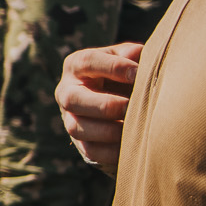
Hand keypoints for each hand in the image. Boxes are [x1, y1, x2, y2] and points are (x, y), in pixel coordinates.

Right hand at [54, 42, 142, 172]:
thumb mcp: (127, 58)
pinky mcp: (80, 142)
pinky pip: (91, 151)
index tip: (139, 74)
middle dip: (105, 105)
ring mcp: (69, 118)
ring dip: (109, 131)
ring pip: (77, 128)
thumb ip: (133, 54)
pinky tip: (134, 144)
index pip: (87, 62)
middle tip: (132, 106)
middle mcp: (66, 92)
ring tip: (135, 128)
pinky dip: (113, 151)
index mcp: (77, 65)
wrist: (117, 102)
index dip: (114, 67)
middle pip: (72, 99)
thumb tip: (137, 58)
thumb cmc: (124, 74)